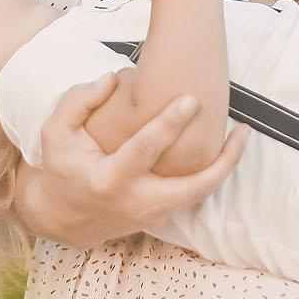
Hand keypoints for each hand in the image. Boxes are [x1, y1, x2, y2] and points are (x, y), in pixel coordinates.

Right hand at [8, 69, 247, 246]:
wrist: (62, 219)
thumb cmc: (62, 168)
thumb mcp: (55, 133)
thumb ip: (78, 101)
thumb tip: (112, 78)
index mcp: (109, 179)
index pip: (145, 151)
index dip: (169, 125)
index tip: (190, 100)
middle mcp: (137, 201)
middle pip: (193, 188)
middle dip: (222, 161)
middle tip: (242, 130)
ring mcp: (152, 214)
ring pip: (201, 194)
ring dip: (226, 166)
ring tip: (243, 134)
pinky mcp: (161, 216)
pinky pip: (194, 194)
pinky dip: (213, 172)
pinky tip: (226, 147)